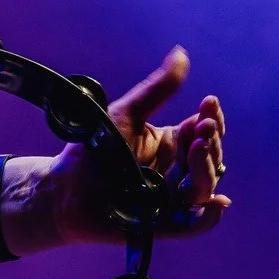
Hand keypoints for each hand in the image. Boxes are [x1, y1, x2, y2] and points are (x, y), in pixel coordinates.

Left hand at [39, 46, 229, 245]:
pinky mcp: (161, 225)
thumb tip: (181, 54)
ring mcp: (170, 199)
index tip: (207, 103)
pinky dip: (209, 216)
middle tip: (202, 127)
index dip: (212, 119)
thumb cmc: (92, 150)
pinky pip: (194, 224)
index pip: (205, 131)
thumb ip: (156, 90)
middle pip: (210, 159)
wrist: (61, 188)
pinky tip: (217, 203)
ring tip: (198, 148)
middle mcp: (176, 172)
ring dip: (207, 169)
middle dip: (211, 142)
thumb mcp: (126, 115)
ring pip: (204, 188)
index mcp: (171, 144)